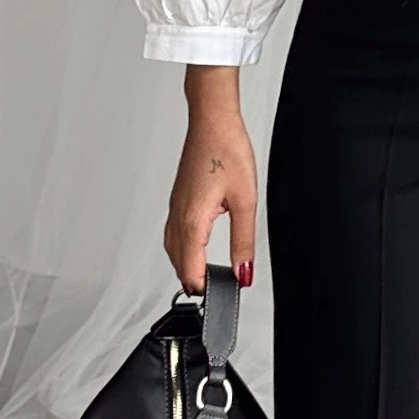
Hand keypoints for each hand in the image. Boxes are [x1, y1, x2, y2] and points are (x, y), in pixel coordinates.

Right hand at [165, 70, 256, 292]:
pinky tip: (195, 248)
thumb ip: (243, 242)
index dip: (202, 287)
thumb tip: (243, 272)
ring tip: (203, 278)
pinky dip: (182, 248)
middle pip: (177, 262)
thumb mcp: (246, 201)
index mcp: (192, 219)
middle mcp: (178, 215)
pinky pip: (173, 232)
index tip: (216, 298)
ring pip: (172, 248)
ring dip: (185, 265)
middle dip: (192, 281)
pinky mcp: (178, 198)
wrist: (212, 120)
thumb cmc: (227, 150)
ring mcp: (175, 206)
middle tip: (211, 294)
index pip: (189, 268)